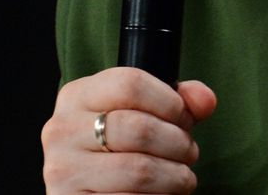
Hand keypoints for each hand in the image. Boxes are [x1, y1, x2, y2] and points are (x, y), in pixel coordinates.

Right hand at [42, 67, 216, 193]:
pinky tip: (161, 194)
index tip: (184, 119)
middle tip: (188, 152)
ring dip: (175, 176)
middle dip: (178, 143)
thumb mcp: (139, 115)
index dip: (170, 102)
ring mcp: (64, 171)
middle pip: (139, 128)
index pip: (130, 83)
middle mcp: (62, 131)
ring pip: (139, 170)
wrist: (88, 191)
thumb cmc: (118, 149)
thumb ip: (177, 102)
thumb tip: (205, 100)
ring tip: (181, 176)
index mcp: (76, 96)